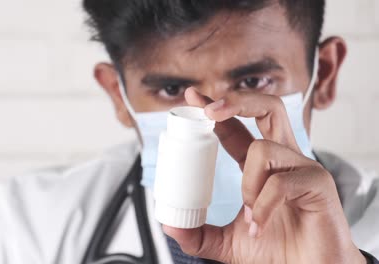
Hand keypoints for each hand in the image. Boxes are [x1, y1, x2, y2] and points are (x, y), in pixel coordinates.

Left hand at [163, 88, 365, 263]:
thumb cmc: (277, 250)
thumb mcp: (227, 242)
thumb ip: (199, 234)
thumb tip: (169, 225)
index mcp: (262, 164)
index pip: (237, 126)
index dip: (217, 108)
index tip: (193, 97)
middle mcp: (283, 157)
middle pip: (268, 107)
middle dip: (238, 101)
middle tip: (210, 112)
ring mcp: (302, 167)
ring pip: (263, 149)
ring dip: (247, 183)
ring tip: (250, 214)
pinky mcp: (318, 183)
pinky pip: (280, 182)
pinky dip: (263, 205)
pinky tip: (261, 224)